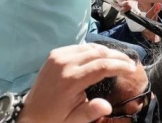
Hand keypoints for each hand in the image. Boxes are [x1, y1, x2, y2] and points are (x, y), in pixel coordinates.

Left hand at [17, 44, 136, 122]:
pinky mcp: (55, 54)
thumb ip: (90, 112)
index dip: (120, 66)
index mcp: (70, 80)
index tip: (132, 68)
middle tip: (130, 62)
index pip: (102, 66)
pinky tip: (102, 56)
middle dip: (117, 56)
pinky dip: (93, 50)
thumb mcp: (73, 121)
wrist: (29, 113)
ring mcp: (58, 56)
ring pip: (90, 47)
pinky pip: (79, 47)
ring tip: (119, 59)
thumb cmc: (54, 119)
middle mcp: (65, 63)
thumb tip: (107, 106)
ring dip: (107, 51)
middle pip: (98, 53)